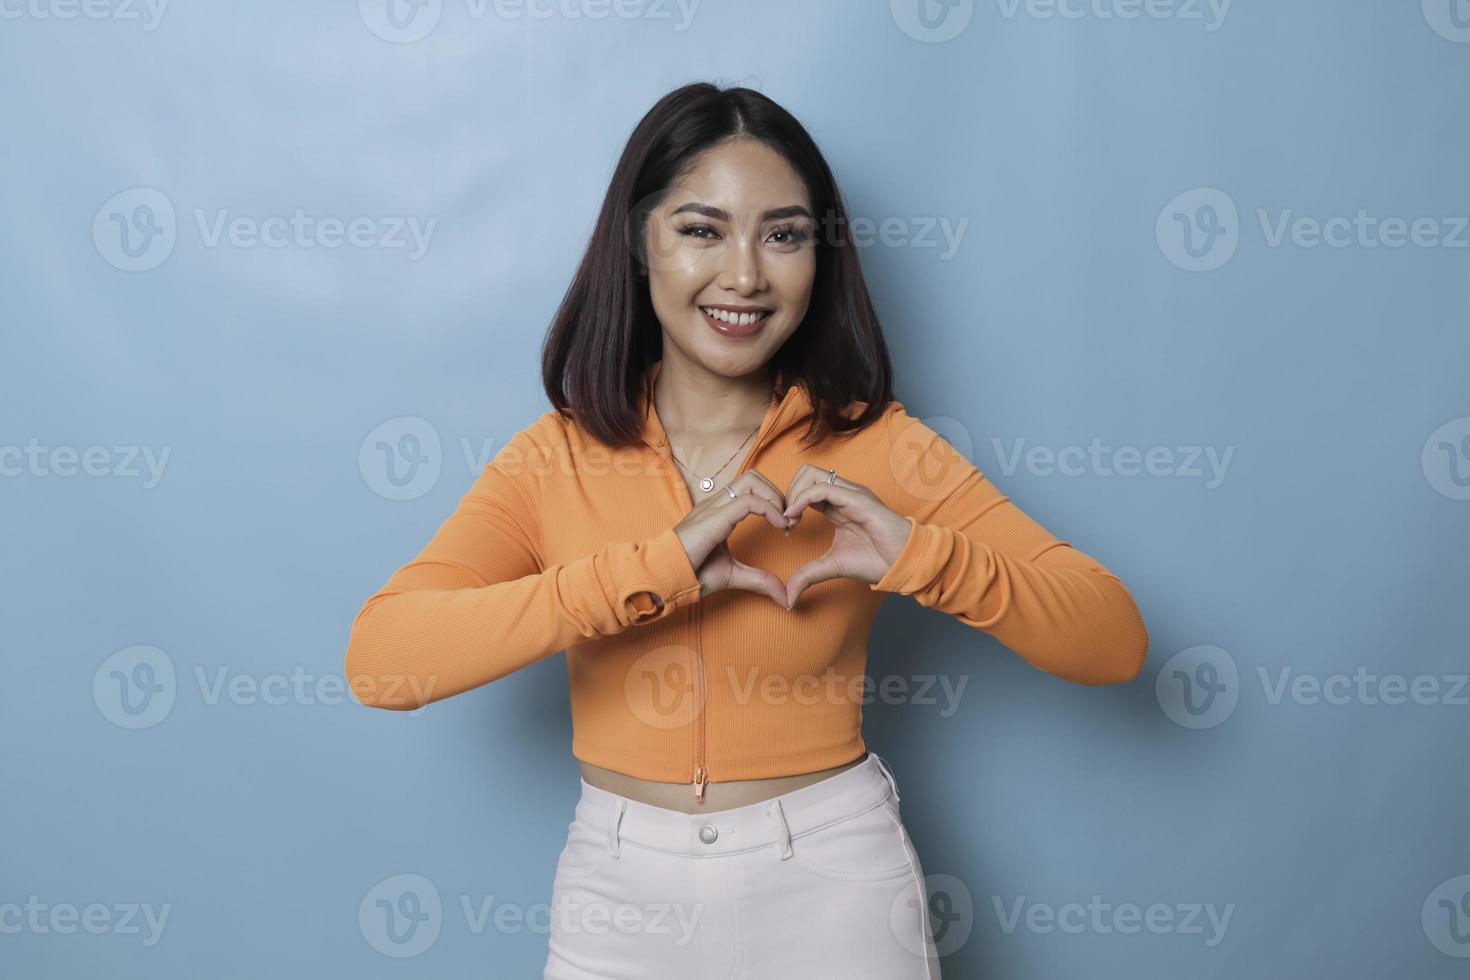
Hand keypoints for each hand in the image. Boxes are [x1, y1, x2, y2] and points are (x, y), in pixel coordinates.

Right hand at [672, 469, 794, 608]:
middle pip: (753, 477)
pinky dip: (770, 509)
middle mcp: (716, 503)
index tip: (786, 526)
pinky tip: (779, 525)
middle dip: (776, 493)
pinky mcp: (715, 516)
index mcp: (719, 511)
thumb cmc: (692, 573)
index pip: (750, 488)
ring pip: (752, 481)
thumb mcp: (733, 575)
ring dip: (775, 497)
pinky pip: (749, 501)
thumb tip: (784, 596)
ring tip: (784, 521)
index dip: (773, 501)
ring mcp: (714, 506)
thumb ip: (759, 580)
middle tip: (788, 519)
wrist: (667, 576)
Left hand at [780, 465, 912, 609]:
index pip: (805, 488)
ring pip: (812, 475)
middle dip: (788, 493)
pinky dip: (803, 499)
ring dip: (794, 494)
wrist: (903, 563)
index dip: (789, 504)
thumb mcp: (832, 566)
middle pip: (806, 474)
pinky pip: (824, 488)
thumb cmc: (876, 560)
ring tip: (790, 520)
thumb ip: (808, 575)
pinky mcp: (858, 499)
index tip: (784, 528)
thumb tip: (789, 597)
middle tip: (786, 521)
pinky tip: (796, 517)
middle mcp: (843, 495)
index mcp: (836, 506)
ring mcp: (850, 494)